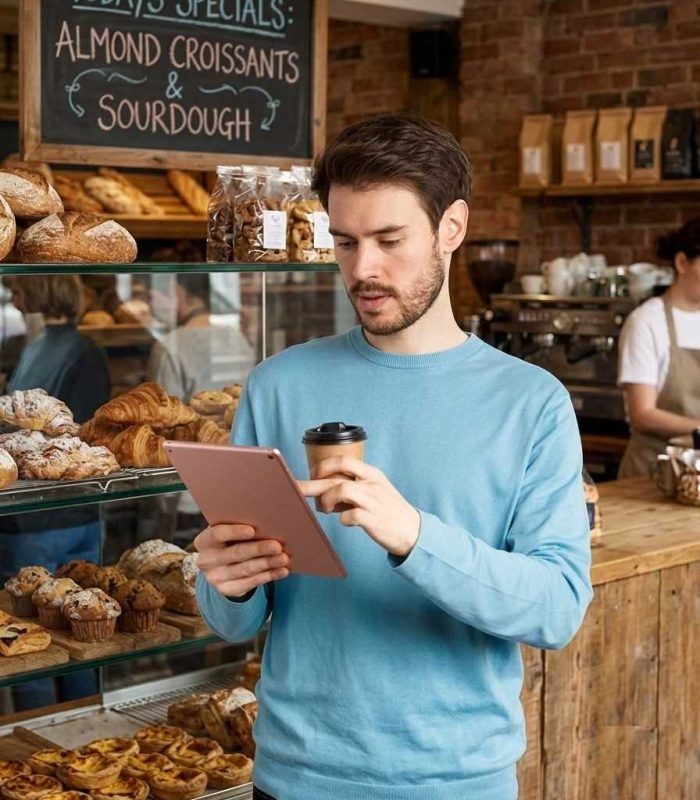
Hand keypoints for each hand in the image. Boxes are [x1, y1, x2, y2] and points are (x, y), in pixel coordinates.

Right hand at [194, 524, 289, 597]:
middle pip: (235, 553)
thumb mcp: (227, 531)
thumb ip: (238, 524)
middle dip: (258, 549)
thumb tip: (266, 519)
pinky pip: (251, 583)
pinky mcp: (227, 589)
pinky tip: (282, 570)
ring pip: (246, 569)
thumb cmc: (230, 540)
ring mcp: (215, 578)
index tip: (252, 530)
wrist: (220, 566)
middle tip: (277, 546)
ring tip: (284, 558)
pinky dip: (269, 575)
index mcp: (204, 541)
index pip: (217, 534)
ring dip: (268, 563)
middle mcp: (206, 560)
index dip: (234, 532)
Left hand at [298, 457, 420, 557]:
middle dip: (311, 483)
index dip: (323, 466)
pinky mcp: (373, 519)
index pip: (342, 460)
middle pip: (335, 477)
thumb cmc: (388, 510)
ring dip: (327, 500)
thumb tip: (325, 488)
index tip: (312, 474)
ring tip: (326, 510)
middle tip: (297, 489)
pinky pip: (350, 516)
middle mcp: (371, 484)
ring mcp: (373, 501)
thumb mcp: (375, 490)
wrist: (413, 530)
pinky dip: (343, 519)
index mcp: (371, 474)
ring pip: (340, 489)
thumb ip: (353, 485)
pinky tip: (346, 521)